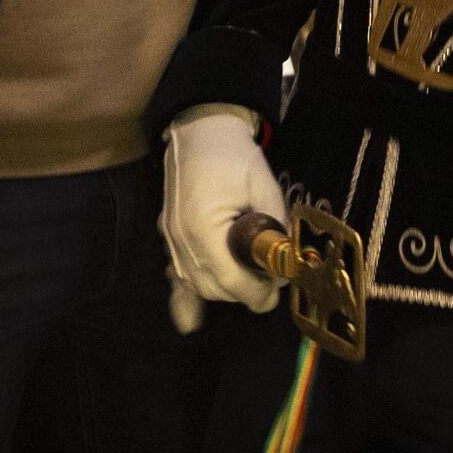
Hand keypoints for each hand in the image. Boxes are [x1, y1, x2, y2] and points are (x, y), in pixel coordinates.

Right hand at [158, 107, 287, 333]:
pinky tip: (190, 321)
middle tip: (268, 283)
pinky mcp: (169, 237)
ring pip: (197, 283)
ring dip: (224, 289)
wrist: (201, 131)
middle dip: (243, 291)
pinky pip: (175, 275)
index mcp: (203, 229)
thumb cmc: (236, 158)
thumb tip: (283, 269)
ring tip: (248, 281)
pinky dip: (184, 298)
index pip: (231, 280)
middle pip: (213, 287)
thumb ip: (275, 233)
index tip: (276, 294)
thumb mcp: (265, 191)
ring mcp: (170, 240)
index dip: (257, 292)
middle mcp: (181, 241)